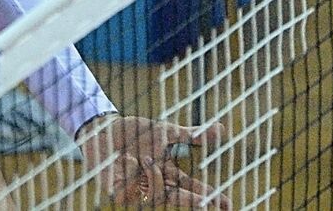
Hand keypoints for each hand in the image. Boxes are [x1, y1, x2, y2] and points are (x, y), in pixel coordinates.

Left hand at [77, 113, 227, 208]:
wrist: (104, 130)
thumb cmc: (135, 133)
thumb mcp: (167, 132)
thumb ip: (192, 135)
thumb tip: (222, 129)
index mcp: (167, 174)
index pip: (192, 189)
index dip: (209, 197)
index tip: (227, 204)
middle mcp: (154, 186)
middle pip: (178, 199)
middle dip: (192, 201)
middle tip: (205, 201)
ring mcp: (137, 191)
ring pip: (156, 194)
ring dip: (154, 175)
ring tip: (145, 158)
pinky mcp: (118, 192)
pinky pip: (133, 189)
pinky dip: (134, 172)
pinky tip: (128, 161)